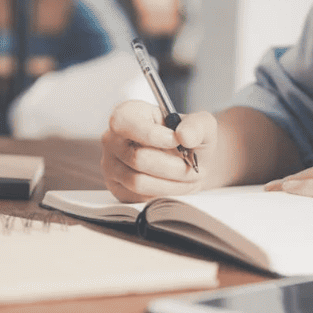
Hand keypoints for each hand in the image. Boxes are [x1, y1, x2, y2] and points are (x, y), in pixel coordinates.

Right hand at [101, 100, 217, 201]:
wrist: (189, 161)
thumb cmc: (188, 139)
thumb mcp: (201, 125)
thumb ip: (196, 125)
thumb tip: (184, 136)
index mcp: (127, 114)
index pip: (125, 123)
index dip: (152, 135)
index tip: (177, 141)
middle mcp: (112, 139)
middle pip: (137, 158)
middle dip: (172, 166)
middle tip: (191, 166)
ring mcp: (111, 165)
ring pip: (138, 182)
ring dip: (171, 183)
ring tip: (187, 177)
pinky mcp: (117, 189)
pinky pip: (139, 197)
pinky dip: (163, 194)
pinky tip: (174, 184)